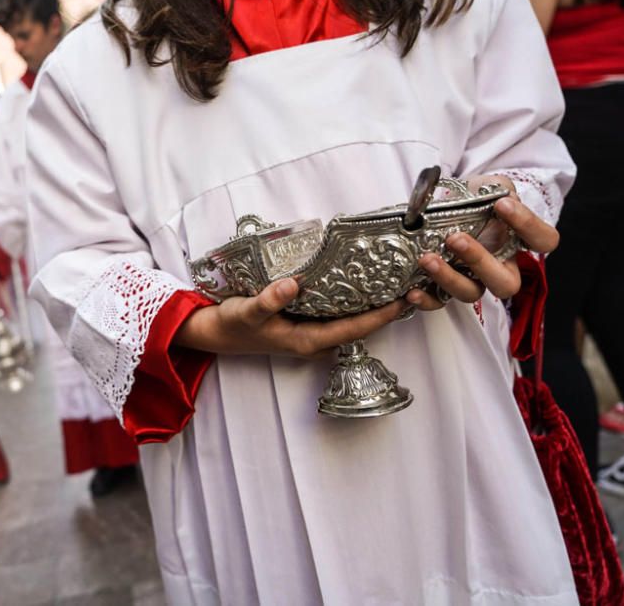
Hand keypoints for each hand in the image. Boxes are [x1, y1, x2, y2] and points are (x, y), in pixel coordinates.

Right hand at [175, 278, 405, 357]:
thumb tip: (293, 284)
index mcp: (307, 341)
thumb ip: (268, 299)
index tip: (403, 300)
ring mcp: (310, 332)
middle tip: (408, 284)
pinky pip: (336, 312)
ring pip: (350, 320)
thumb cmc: (232, 325)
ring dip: (370, 304)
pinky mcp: (304, 322)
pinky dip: (352, 299)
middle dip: (383, 309)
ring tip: (393, 281)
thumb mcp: (247, 311)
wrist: (215, 333)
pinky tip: (360, 282)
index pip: (354, 329)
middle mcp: (314, 340)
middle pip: (359, 326)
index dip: (381, 316)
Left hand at [407, 178, 559, 310]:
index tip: (502, 205)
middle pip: (507, 282)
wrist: (445, 207)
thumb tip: (496, 196)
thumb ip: (496, 188)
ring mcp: (473, 280)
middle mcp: (499, 268)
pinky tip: (412, 291)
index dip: (528, 225)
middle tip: (456, 239)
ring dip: (449, 278)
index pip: (543, 240)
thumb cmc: (474, 199)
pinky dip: (426, 299)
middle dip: (480, 261)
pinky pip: (440, 302)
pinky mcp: (445, 289)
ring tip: (427, 258)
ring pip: (471, 293)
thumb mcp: (487, 187)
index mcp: (517, 242)